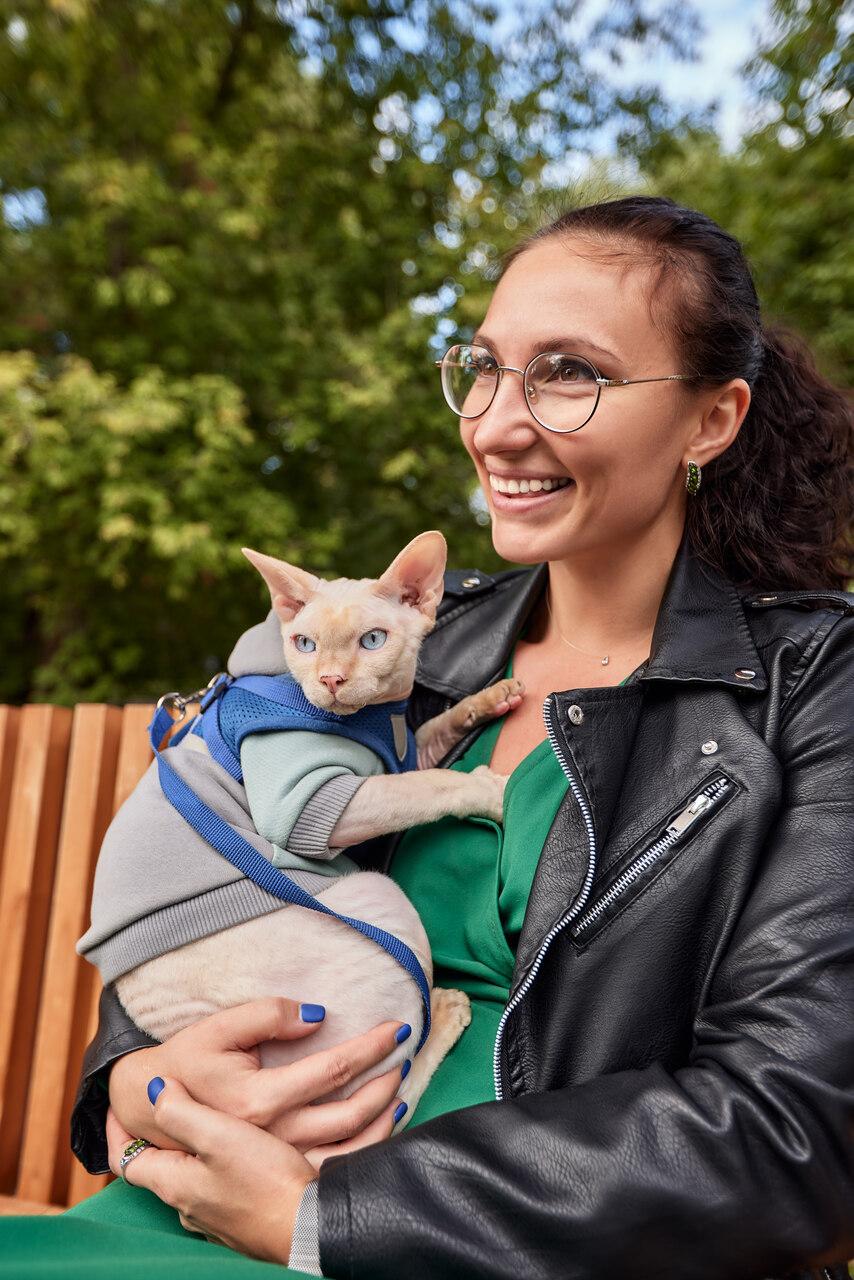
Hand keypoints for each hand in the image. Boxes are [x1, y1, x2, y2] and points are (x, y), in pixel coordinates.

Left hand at [108, 1078, 313, 1263]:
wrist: (309, 1226)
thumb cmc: (264, 1180)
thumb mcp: (217, 1136)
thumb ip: (180, 1111)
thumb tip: (153, 1089)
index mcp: (173, 1184)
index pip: (126, 1160)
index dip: (116, 1132)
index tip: (117, 1107)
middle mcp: (187, 1206)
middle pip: (158, 1167)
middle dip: (158, 1137)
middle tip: (166, 1104)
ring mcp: (214, 1218)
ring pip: (190, 1178)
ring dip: (191, 1152)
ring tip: (205, 1122)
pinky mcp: (241, 1221)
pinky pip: (217, 1190)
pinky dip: (217, 1168)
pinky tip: (240, 1155)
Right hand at [109, 998, 409, 1154]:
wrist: (153, 1111)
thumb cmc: (188, 1061)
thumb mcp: (219, 1028)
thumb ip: (266, 1015)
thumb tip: (317, 1015)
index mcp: (260, 1100)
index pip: (334, 1070)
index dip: (371, 1047)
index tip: (398, 1028)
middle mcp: (273, 1136)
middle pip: (348, 1112)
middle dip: (385, 1083)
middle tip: (405, 1056)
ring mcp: (276, 1159)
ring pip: (347, 1148)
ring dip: (381, 1118)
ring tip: (400, 1090)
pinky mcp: (276, 1170)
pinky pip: (332, 1168)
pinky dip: (363, 1149)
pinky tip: (378, 1126)